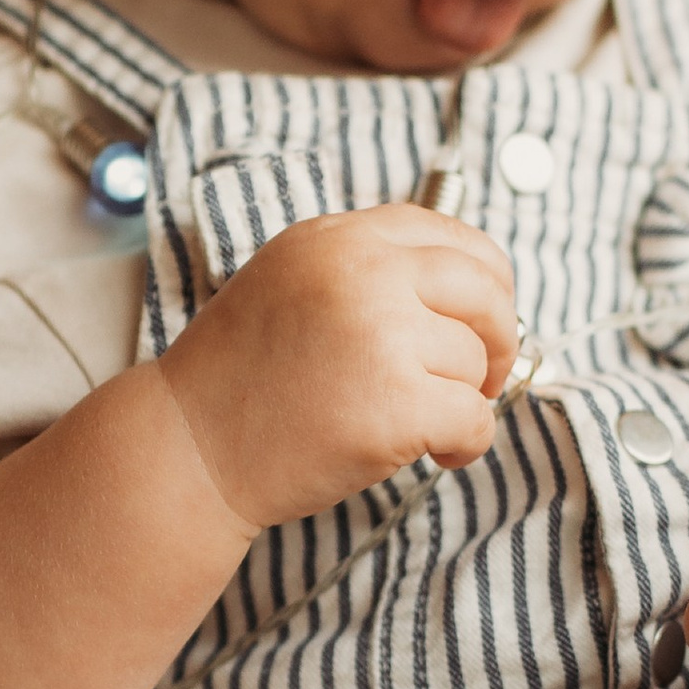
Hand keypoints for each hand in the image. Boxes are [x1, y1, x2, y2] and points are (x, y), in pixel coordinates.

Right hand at [160, 205, 520, 529]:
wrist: (189, 451)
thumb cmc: (240, 382)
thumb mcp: (293, 287)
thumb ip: (365, 272)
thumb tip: (466, 290)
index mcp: (337, 239)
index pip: (448, 235)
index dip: (482, 281)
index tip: (479, 319)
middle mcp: (362, 273)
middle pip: (483, 288)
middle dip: (498, 337)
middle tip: (482, 378)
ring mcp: (382, 335)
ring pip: (476, 361)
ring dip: (463, 400)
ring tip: (418, 424)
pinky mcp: (398, 403)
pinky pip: (475, 419)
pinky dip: (466, 444)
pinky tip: (435, 453)